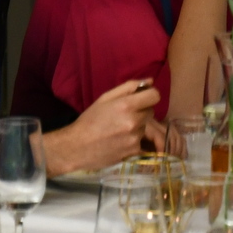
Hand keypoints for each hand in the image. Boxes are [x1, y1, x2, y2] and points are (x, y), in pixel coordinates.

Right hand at [44, 78, 161, 174]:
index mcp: (126, 105)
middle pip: (150, 111)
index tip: (141, 99)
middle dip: (141, 111)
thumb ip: (128, 87)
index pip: (154, 96)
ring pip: (145, 127)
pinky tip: (119, 141)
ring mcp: (135, 137)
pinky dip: (133, 140)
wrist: (78, 147)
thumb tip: (150, 81)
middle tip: (124, 115)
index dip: (149, 96)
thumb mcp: (105, 98)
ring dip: (136, 126)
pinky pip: (140, 141)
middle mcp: (133, 121)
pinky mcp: (134, 151)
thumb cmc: (90, 119)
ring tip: (119, 130)